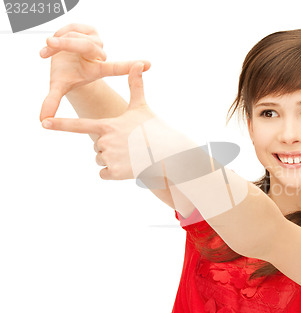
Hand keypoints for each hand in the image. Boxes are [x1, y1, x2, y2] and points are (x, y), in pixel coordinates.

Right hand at [39, 23, 150, 120]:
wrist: (63, 59)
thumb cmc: (65, 74)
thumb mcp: (59, 86)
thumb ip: (52, 102)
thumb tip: (41, 120)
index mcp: (99, 69)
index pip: (115, 68)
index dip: (129, 66)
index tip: (147, 64)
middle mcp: (100, 54)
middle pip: (85, 46)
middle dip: (64, 44)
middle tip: (49, 42)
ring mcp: (96, 41)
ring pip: (76, 36)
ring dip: (58, 42)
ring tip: (49, 49)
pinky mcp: (90, 29)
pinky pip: (72, 27)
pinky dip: (58, 33)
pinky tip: (53, 41)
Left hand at [41, 62, 155, 179]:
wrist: (168, 153)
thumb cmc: (155, 128)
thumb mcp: (142, 107)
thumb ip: (135, 85)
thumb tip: (139, 62)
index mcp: (108, 125)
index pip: (79, 125)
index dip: (60, 124)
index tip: (44, 123)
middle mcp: (105, 141)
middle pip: (96, 145)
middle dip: (109, 146)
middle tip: (129, 145)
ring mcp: (109, 157)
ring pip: (100, 159)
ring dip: (111, 159)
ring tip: (131, 155)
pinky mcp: (115, 172)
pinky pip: (103, 174)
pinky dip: (113, 173)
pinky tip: (128, 166)